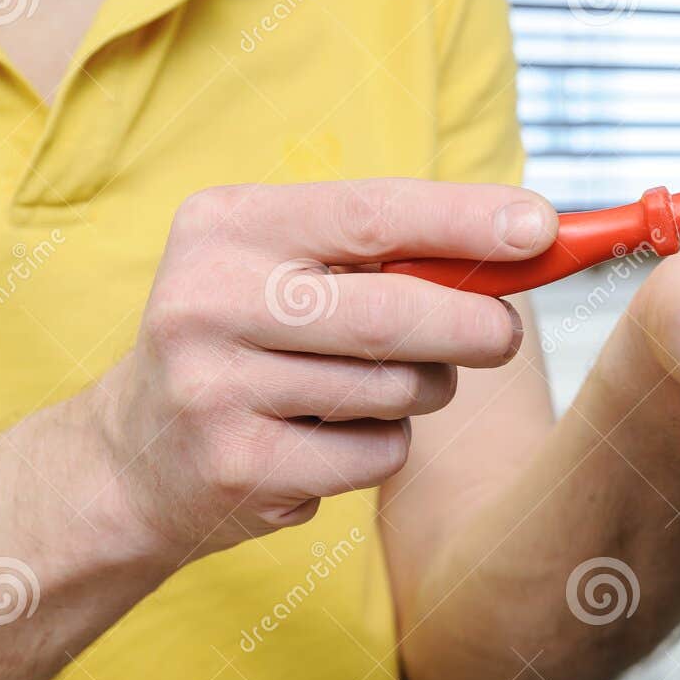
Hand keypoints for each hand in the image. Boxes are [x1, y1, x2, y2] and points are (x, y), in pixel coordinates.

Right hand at [97, 179, 555, 559]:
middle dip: (475, 326)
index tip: (543, 225)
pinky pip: (377, 455)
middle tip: (505, 335)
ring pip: (395, 389)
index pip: (371, 212)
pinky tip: (329, 441)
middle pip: (394, 311)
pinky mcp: (239, 466)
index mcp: (227, 225)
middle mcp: (208, 298)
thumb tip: (530, 240)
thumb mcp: (292, 271)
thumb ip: (391, 254)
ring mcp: (214, 388)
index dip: (465, 219)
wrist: (136, 455)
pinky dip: (383, 448)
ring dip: (419, 393)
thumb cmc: (254, 341)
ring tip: (368, 390)